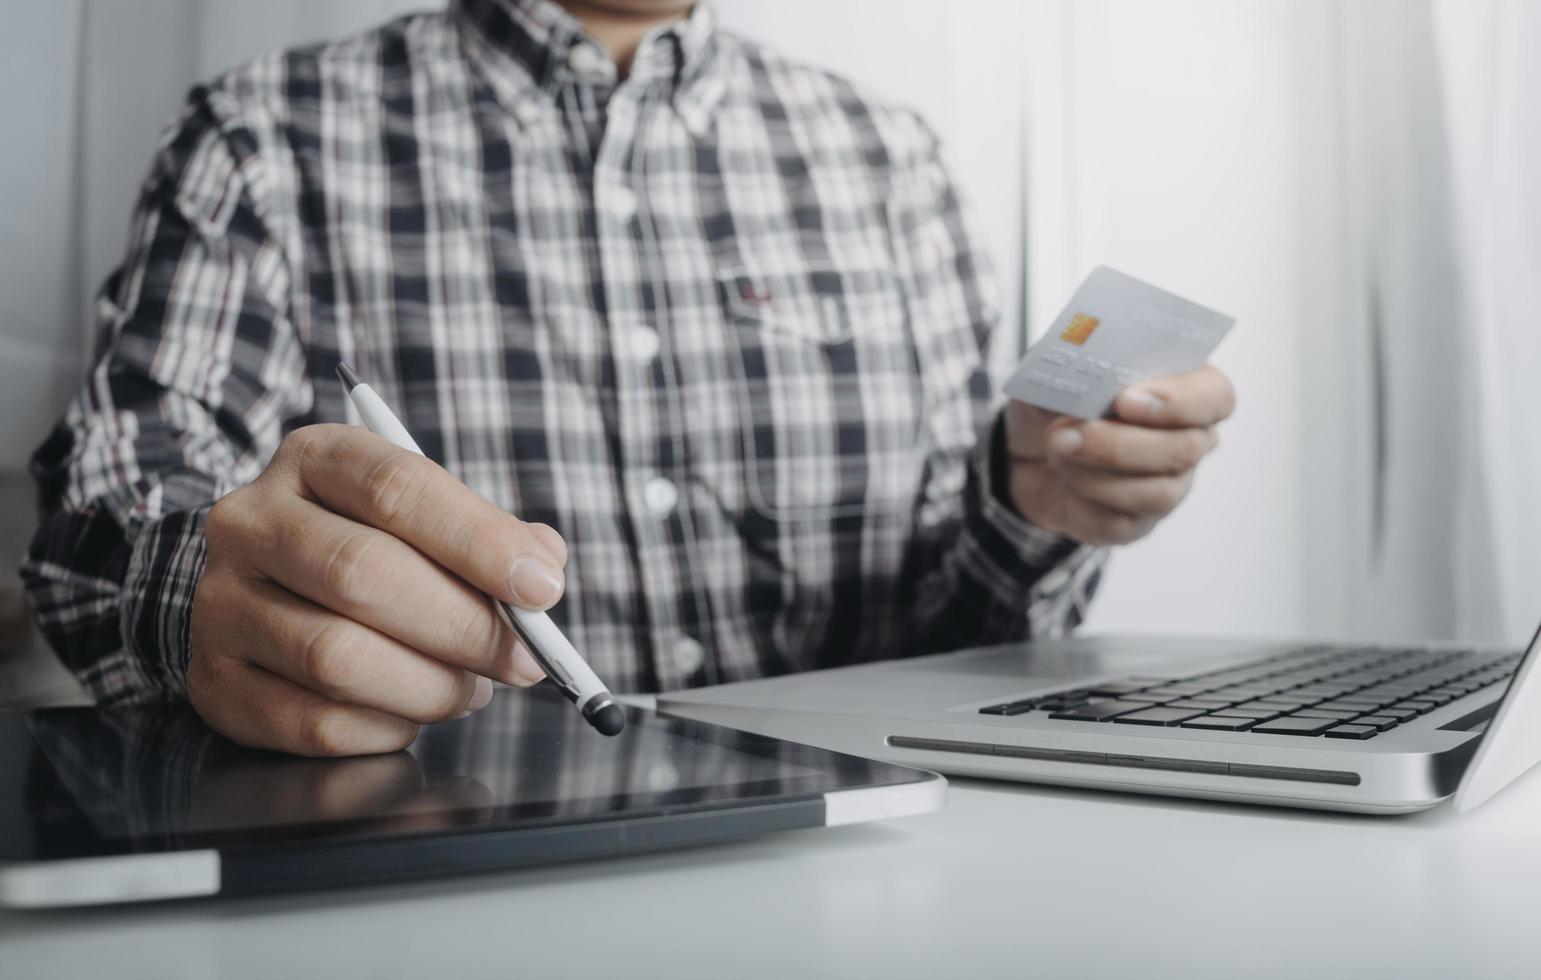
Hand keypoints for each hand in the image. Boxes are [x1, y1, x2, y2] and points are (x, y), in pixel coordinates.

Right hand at [189, 424, 564, 756]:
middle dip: (465, 626)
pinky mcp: (217, 682)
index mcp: (315, 460)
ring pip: (337, 657)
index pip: (397, 488)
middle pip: (363, 573)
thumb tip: (541, 574)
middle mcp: (252, 521)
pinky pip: (316, 722)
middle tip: (524, 659)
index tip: (541, 588)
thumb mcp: (429, 518)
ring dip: (430, 685)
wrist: (266, 590)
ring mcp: (222, 603)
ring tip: (469, 687)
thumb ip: (494, 539)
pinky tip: (411, 709)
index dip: (478, 541)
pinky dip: (386, 726)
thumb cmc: (374, 549)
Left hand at [1003, 364, 1235, 545]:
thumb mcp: (1058, 372)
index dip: (1179, 401)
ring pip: (1156, 493)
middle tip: (1066, 433)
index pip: (1214, 396)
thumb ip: (1079, 366)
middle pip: (1185, 449)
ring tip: (1056, 451)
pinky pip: (1119, 522)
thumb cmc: (1056, 402)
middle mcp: (1189, 439)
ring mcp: (1168, 485)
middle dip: (1119, 444)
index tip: (1125, 400)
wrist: (1023, 449)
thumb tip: (1083, 374)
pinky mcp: (1137, 523)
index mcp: (1184, 388)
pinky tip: (1062, 482)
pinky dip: (1079, 501)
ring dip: (1094, 473)